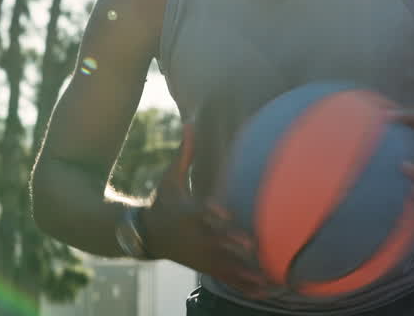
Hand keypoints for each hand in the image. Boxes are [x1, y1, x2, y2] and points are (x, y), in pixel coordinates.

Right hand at [141, 124, 270, 296]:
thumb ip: (184, 153)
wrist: (146, 235)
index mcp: (186, 214)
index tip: (224, 213)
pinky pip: (227, 278)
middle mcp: (194, 237)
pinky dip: (245, 285)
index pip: (198, 213)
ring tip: (267, 279)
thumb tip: (190, 121)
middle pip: (214, 241)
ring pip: (224, 265)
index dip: (211, 213)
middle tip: (251, 246)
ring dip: (245, 272)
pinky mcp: (206, 267)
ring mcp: (201, 255)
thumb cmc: (162, 202)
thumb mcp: (169, 178)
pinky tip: (266, 291)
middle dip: (230, 244)